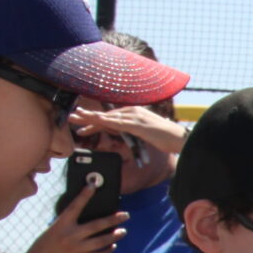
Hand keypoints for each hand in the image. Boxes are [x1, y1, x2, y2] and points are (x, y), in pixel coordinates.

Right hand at [22, 177, 127, 252]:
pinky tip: (113, 246)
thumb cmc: (46, 245)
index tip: (93, 184)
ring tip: (123, 231)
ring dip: (114, 236)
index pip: (75, 206)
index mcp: (61, 224)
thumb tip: (87, 216)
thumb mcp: (54, 230)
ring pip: (101, 241)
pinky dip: (108, 251)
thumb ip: (68, 224)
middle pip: (97, 225)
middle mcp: (70, 235)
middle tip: (126, 215)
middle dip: (113, 220)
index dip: (84, 195)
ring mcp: (76, 248)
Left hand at [71, 105, 187, 156]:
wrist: (182, 139)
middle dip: (87, 116)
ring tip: (75, 117)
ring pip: (108, 117)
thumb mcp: (150, 135)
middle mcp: (133, 112)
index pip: (111, 118)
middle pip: (106, 115)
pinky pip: (117, 123)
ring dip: (90, 117)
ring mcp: (135, 117)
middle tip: (71, 117)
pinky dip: (104, 122)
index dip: (95, 122)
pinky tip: (93, 122)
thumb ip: (139, 133)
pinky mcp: (138, 125)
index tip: (82, 127)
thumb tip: (133, 136)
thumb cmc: (169, 139)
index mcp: (135, 114)